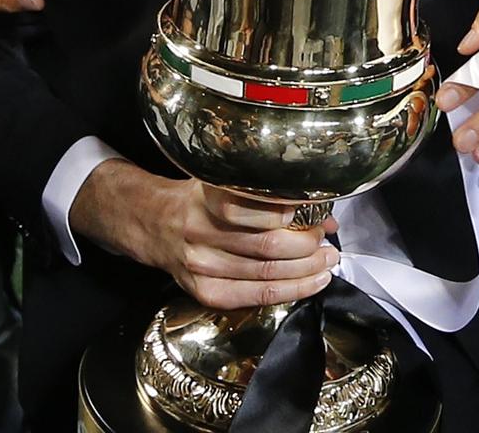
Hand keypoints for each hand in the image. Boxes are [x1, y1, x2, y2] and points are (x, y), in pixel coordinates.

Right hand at [70, 160, 338, 309]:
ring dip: (307, 270)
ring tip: (328, 261)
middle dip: (307, 246)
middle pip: (266, 246)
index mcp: (202, 200)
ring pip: (266, 273)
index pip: (248, 209)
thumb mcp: (217, 183)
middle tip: (328, 240)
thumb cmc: (194, 201)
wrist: (151, 225)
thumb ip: (261, 195)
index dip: (287, 213)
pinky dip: (291, 291)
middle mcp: (199, 234)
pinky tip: (312, 283)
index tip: (313, 210)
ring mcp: (201, 267)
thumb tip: (319, 210)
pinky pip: (256, 296)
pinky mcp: (205, 293)